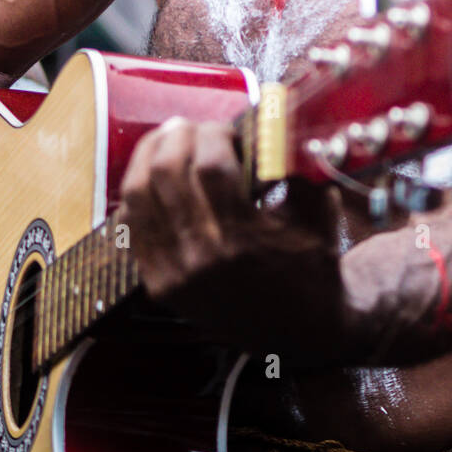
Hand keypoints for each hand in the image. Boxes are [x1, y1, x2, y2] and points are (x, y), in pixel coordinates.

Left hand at [119, 117, 347, 358]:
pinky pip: (132, 224)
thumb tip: (277, 119)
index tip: (229, 130)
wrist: (300, 332)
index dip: (215, 134)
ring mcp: (175, 273)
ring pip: (139, 194)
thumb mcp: (319, 212)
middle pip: (167, 171)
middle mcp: (203, 257)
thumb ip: (298, 164)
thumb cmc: (313, 266)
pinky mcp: (158, 284)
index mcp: (245, 239)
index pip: (211, 165)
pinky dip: (140, 191)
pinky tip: (155, 174)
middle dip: (179, 136)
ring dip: (151, 155)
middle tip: (194, 127)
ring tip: (170, 140)